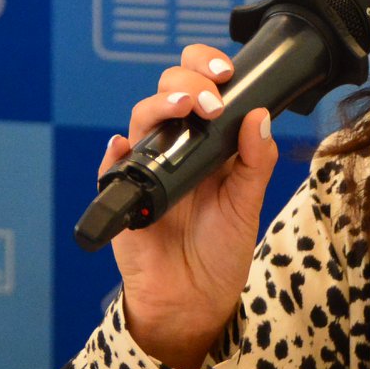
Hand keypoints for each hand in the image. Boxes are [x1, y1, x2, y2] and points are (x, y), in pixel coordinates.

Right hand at [102, 44, 280, 367]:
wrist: (196, 299)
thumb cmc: (221, 250)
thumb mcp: (247, 203)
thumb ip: (255, 161)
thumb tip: (258, 115)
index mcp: (208, 142)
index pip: (201, 88)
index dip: (207, 68)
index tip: (226, 72)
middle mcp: (175, 147)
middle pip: (167, 93)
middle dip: (187, 83)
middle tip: (210, 101)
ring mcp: (146, 168)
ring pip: (139, 120)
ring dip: (158, 107)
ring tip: (182, 110)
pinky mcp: (123, 196)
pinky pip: (110, 167)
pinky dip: (114, 154)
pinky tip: (122, 147)